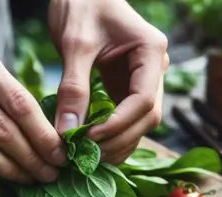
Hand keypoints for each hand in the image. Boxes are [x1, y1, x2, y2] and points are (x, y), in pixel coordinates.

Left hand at [49, 0, 168, 164]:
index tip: (90, 137)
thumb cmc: (81, 6)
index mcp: (150, 52)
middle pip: (147, 117)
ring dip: (118, 143)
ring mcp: (144, 79)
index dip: (118, 125)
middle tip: (88, 155)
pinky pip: (127, 118)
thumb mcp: (75, 44)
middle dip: (119, 139)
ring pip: (140, 123)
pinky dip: (113, 135)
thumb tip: (67, 131)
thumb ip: (73, 87)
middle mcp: (154, 68)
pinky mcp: (128, 86)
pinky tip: (93, 147)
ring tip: (89, 157)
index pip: (143, 101)